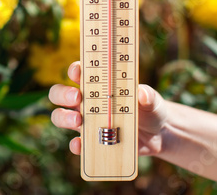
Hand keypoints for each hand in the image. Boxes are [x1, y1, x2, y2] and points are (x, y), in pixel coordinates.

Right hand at [48, 61, 167, 155]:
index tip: (78, 72)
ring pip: (60, 116)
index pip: (78, 72)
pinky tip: (81, 145)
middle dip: (63, 94)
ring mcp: (86, 122)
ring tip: (78, 121)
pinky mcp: (92, 141)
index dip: (74, 70)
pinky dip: (76, 145)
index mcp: (97, 84)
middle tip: (76, 97)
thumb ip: (148, 96)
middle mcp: (86, 101)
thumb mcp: (152, 101)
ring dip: (63, 117)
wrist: (157, 135)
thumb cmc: (150, 109)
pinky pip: (76, 144)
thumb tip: (142, 93)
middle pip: (60, 93)